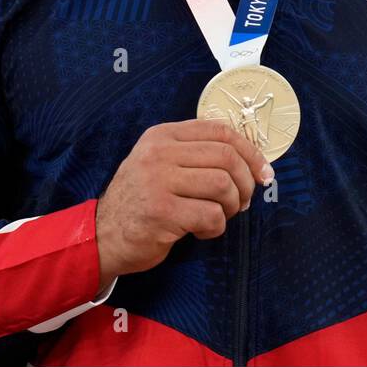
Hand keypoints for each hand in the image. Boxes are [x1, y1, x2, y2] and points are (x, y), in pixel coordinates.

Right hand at [95, 119, 273, 289]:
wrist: (104, 235)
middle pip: (226, 157)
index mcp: (162, 136)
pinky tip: (202, 231)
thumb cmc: (142, 201)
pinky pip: (211, 215)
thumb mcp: (160, 164)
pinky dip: (216, 227)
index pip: (220, 131)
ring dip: (232, 206)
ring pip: (223, 185)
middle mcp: (159, 153)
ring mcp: (158, 181)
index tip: (263, 172)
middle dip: (245, 182)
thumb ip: (195, 155)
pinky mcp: (161, 212)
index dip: (250, 151)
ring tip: (221, 216)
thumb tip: (251, 162)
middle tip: (243, 201)